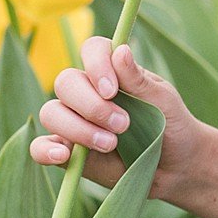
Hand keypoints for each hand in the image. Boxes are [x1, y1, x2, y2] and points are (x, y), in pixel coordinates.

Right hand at [29, 39, 202, 201]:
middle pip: (65, 82)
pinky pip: (40, 147)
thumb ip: (138, 80)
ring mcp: (73, 121)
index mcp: (110, 71)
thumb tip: (120, 50)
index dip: (96, 65)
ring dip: (78, 128)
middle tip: (123, 124)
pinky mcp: (67, 153)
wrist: (176, 166)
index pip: (91, 50)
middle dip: (91, 105)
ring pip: (51, 113)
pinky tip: (63, 155)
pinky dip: (45, 150)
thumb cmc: (171, 125)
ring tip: (110, 144)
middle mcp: (86, 92)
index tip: (113, 90)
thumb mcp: (162, 100)